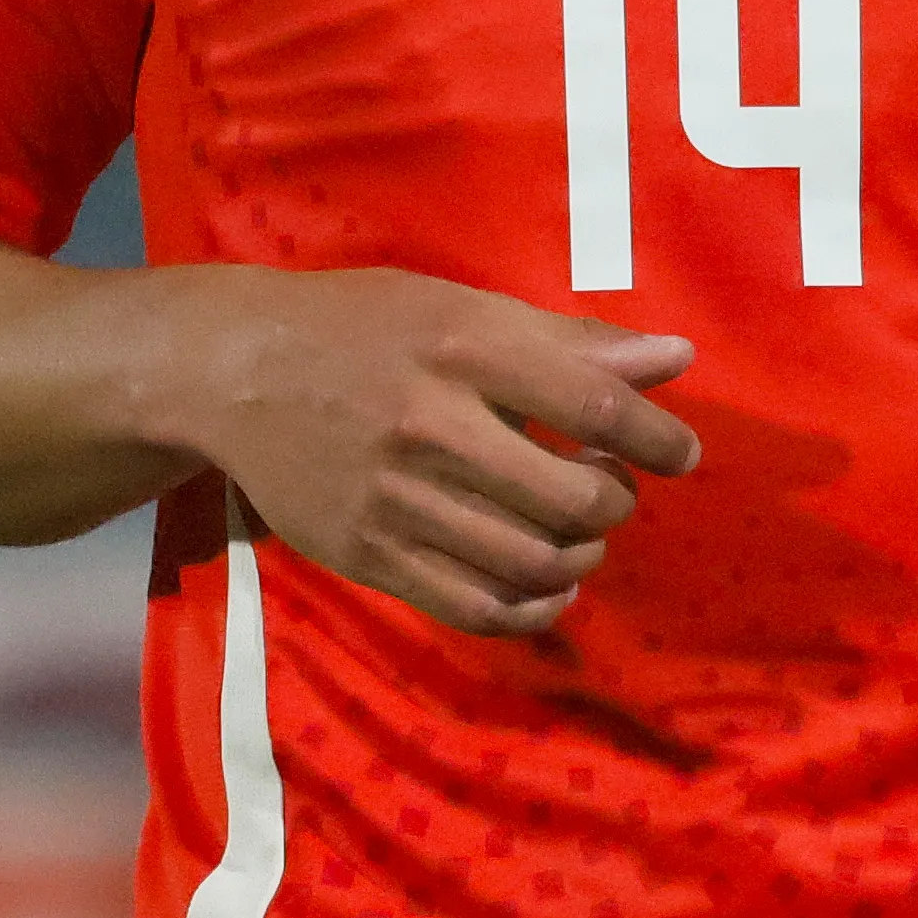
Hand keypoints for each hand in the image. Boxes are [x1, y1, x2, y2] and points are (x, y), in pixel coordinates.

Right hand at [166, 269, 702, 635]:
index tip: (680, 454)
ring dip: (581, 556)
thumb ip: (571, 342)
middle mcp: (428, 425)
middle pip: (572, 498)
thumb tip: (677, 360)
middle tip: (610, 487)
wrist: (237, 372)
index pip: (593, 406)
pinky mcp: (366, 555)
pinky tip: (547, 586)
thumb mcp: (463, 307)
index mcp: (461, 348)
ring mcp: (393, 500)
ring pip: (531, 563)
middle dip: (615, 501)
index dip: (657, 438)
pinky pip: (476, 609)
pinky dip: (533, 608)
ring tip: (579, 533)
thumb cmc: (366, 328)